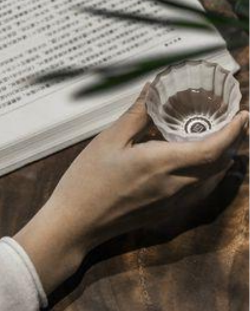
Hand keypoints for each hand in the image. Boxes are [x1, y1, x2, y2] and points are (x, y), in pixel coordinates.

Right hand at [15, 88, 247, 292]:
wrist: (78, 222)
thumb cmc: (88, 179)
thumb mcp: (108, 140)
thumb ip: (136, 114)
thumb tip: (153, 88)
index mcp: (162, 163)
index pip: (213, 149)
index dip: (233, 131)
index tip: (243, 114)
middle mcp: (177, 185)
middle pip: (220, 163)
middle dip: (233, 142)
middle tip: (233, 121)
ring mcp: (175, 202)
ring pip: (212, 178)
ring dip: (221, 157)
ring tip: (216, 138)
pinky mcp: (168, 212)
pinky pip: (199, 189)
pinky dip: (207, 172)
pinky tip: (194, 163)